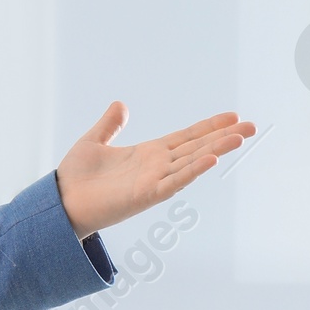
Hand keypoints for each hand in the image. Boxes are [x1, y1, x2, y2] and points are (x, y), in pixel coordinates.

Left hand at [55, 101, 254, 236]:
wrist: (57, 204)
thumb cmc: (74, 178)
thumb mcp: (93, 142)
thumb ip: (109, 125)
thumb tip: (121, 105)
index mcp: (147, 154)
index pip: (185, 137)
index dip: (208, 127)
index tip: (233, 116)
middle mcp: (154, 168)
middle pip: (196, 148)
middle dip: (223, 137)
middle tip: (252, 126)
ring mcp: (151, 182)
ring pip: (190, 163)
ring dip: (215, 150)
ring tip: (240, 137)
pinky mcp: (143, 196)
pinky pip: (172, 183)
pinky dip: (191, 172)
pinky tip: (210, 160)